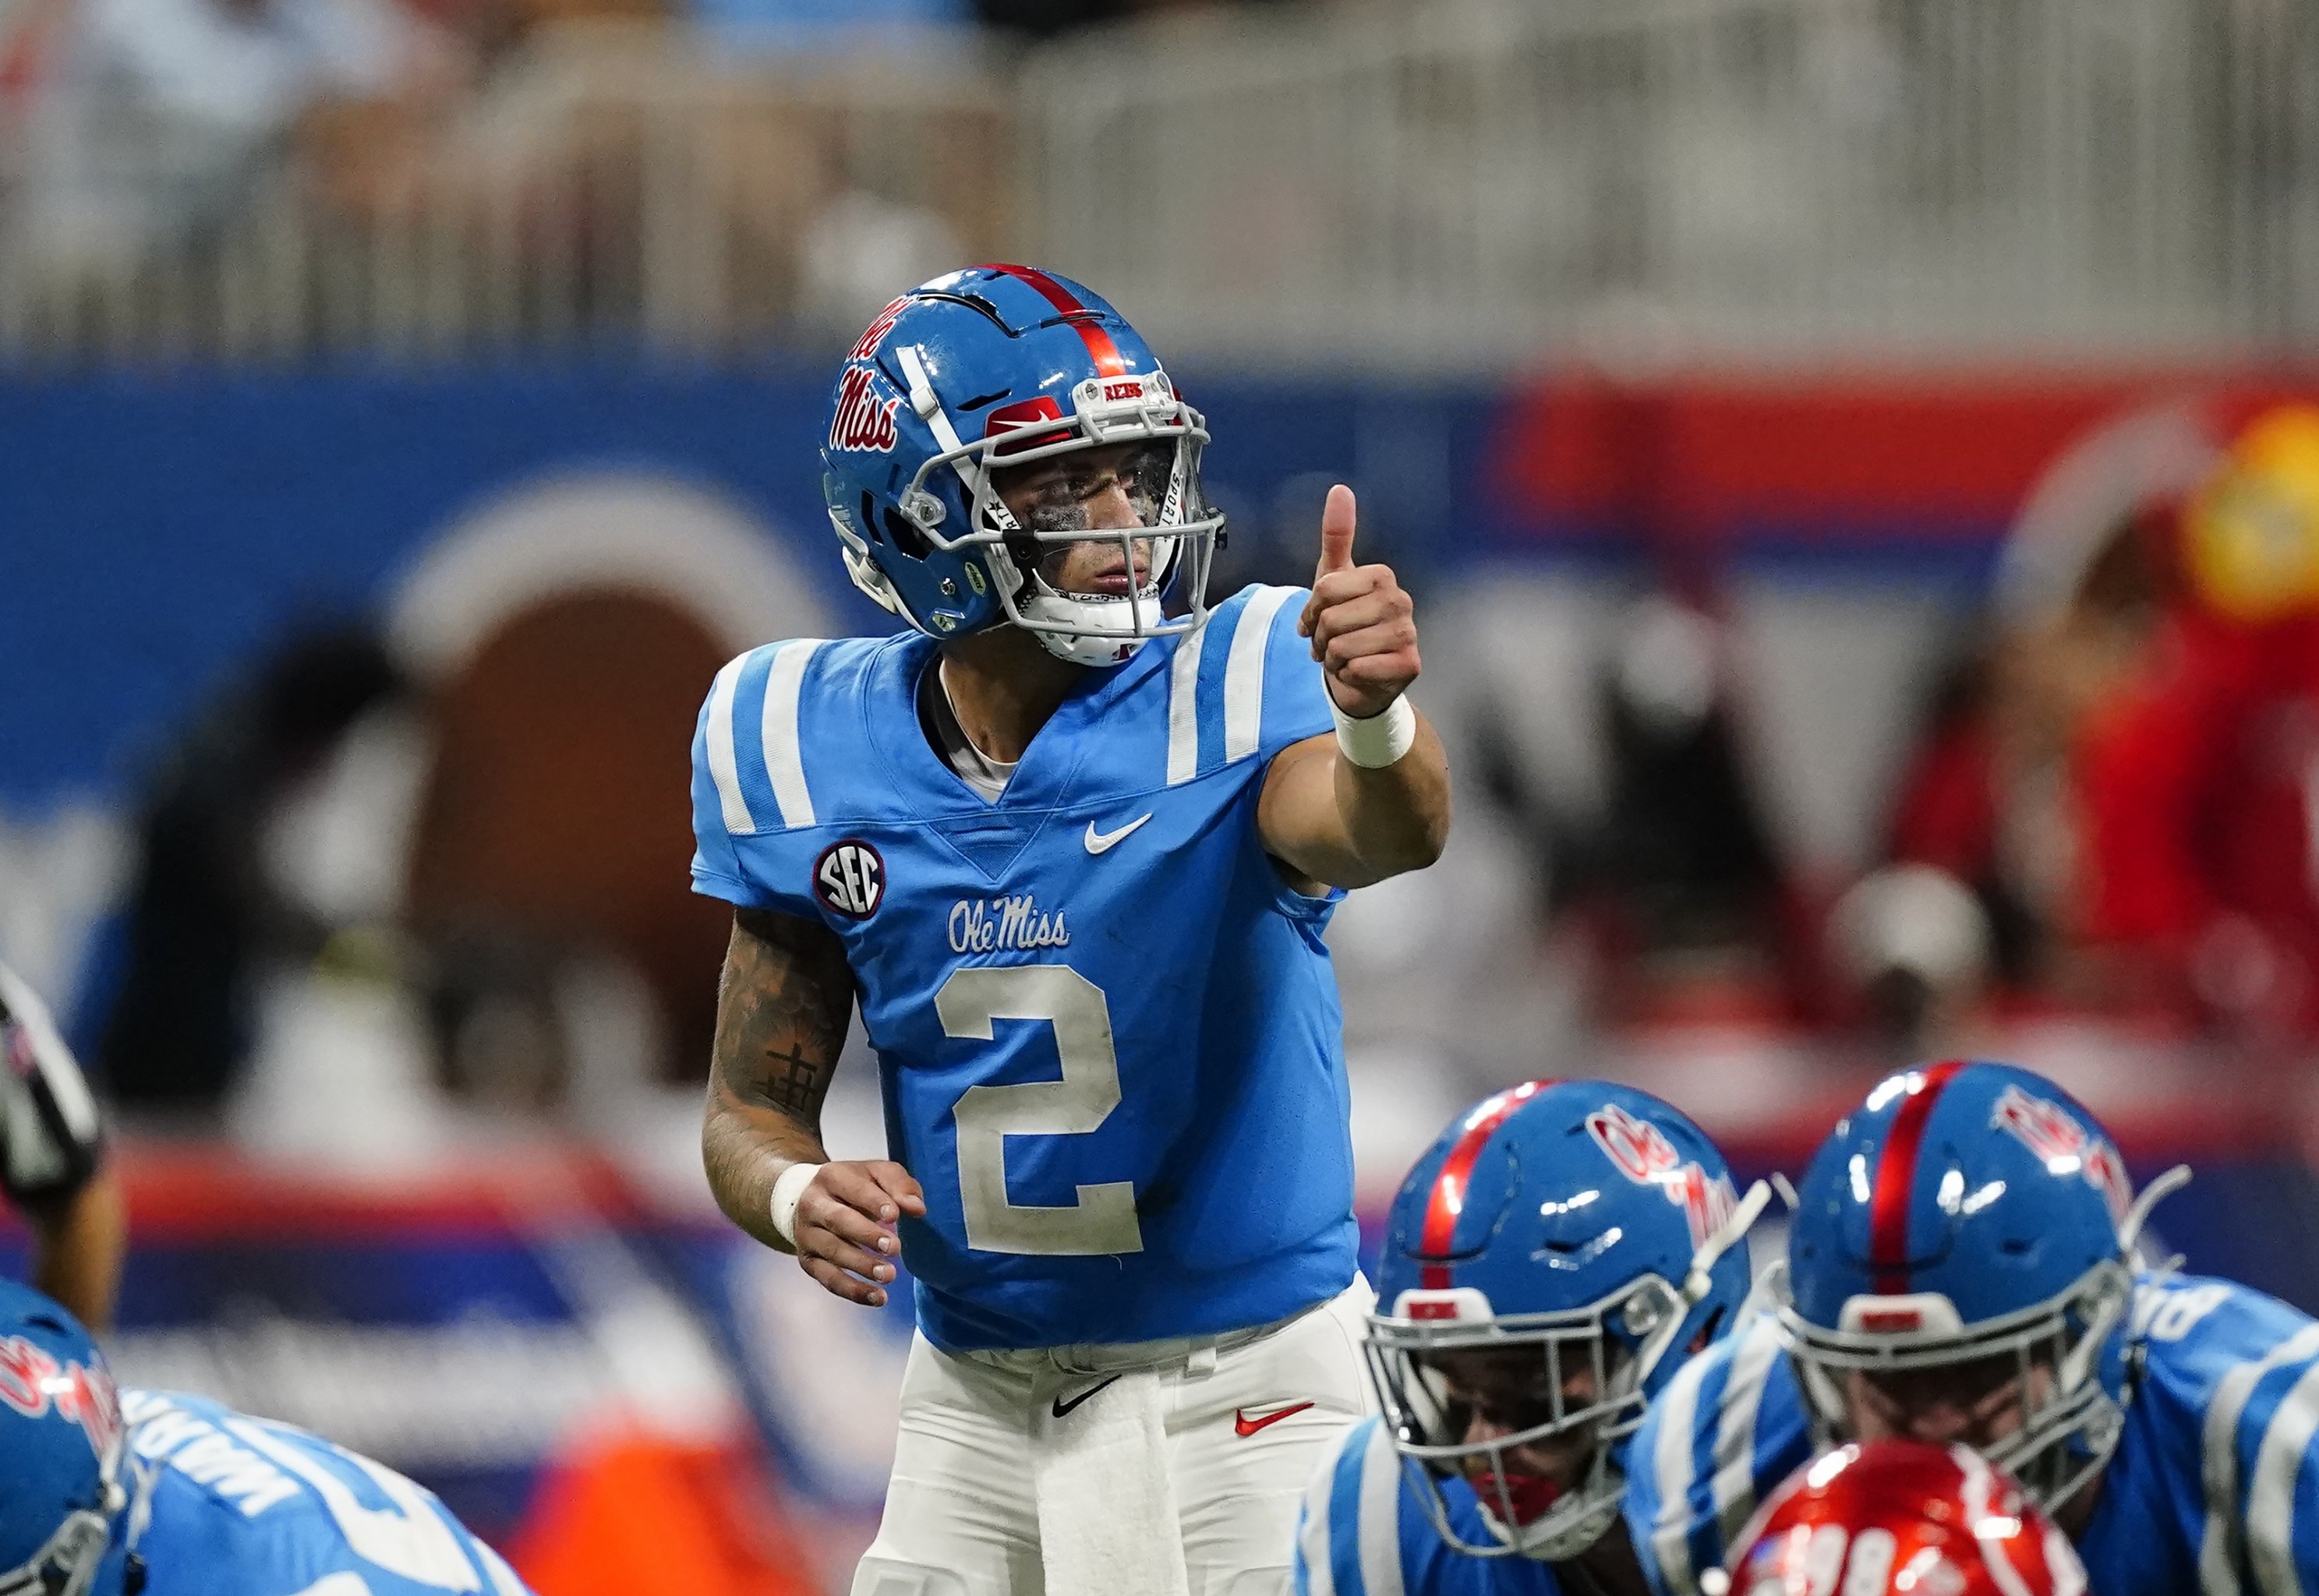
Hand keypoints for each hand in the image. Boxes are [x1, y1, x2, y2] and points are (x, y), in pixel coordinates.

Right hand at [792, 1160, 926, 1306]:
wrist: (810, 1200)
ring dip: (861, 1266)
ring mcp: (807, 1235)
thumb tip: (917, 1208)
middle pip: (837, 1220)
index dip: (874, 1202)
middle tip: (894, 1248)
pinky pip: (829, 1280)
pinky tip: (878, 1297)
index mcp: (832, 1177)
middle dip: (866, 1235)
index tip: (895, 1216)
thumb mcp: (877, 1174)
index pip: (853, 1189)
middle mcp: (813, 1205)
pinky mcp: (808, 1261)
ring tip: (890, 1275)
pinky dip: (853, 1291)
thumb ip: (899, 1185)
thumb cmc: (854, 1187)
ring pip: (832, 1252)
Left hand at [1297, 484, 1419, 718]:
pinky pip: (1358, 669)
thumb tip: (1340, 489)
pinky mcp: (1410, 665)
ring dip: (1333, 659)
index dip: (1311, 611)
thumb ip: (1337, 536)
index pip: (1324, 590)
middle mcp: (1401, 600)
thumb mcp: (1333, 580)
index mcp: (1381, 576)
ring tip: (1344, 657)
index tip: (1317, 619)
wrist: (1361, 677)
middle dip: (1321, 638)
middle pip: (1332, 620)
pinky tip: (1359, 672)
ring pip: (1342, 647)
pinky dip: (1348, 676)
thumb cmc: (1346, 625)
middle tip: (1330, 643)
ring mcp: (1409, 633)